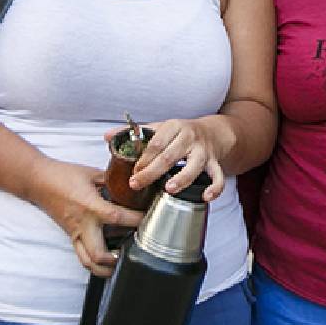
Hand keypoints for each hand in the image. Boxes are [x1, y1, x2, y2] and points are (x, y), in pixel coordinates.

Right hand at [24, 157, 144, 275]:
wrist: (39, 181)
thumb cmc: (64, 175)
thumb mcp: (93, 173)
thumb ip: (112, 181)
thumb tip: (131, 184)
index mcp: (90, 206)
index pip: (117, 218)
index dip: (136, 220)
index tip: (149, 217)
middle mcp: (83, 225)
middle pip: (100, 255)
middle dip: (117, 260)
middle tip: (133, 253)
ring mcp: (75, 233)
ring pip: (88, 263)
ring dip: (105, 268)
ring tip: (119, 264)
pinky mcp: (71, 236)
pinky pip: (82, 256)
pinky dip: (94, 262)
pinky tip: (106, 259)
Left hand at [105, 117, 227, 201]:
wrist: (212, 132)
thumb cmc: (180, 133)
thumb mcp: (158, 128)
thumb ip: (134, 134)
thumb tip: (108, 137)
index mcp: (173, 127)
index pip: (155, 143)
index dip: (143, 159)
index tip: (132, 172)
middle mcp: (189, 137)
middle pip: (170, 155)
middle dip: (152, 172)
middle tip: (137, 184)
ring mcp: (203, 151)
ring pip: (195, 165)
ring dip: (182, 178)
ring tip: (169, 189)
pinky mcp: (215, 163)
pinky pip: (218, 176)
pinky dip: (215, 188)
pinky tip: (205, 197)